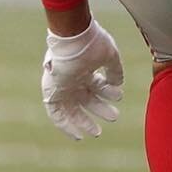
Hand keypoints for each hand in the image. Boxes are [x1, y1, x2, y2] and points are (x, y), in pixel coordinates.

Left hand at [42, 18, 123, 138]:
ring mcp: (62, 85)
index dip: (106, 93)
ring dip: (84, 121)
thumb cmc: (91, 43)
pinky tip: (78, 135)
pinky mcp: (52, 91)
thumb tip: (118, 83)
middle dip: (99, 109)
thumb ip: (114, 71)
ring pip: (72, 108)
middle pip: (85, 98)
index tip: (118, 98)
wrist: (72, 37)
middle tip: (113, 117)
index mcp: (84, 68)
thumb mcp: (108, 57)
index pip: (95, 84)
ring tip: (97, 132)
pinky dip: (65, 125)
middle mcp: (72, 77)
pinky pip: (56, 113)